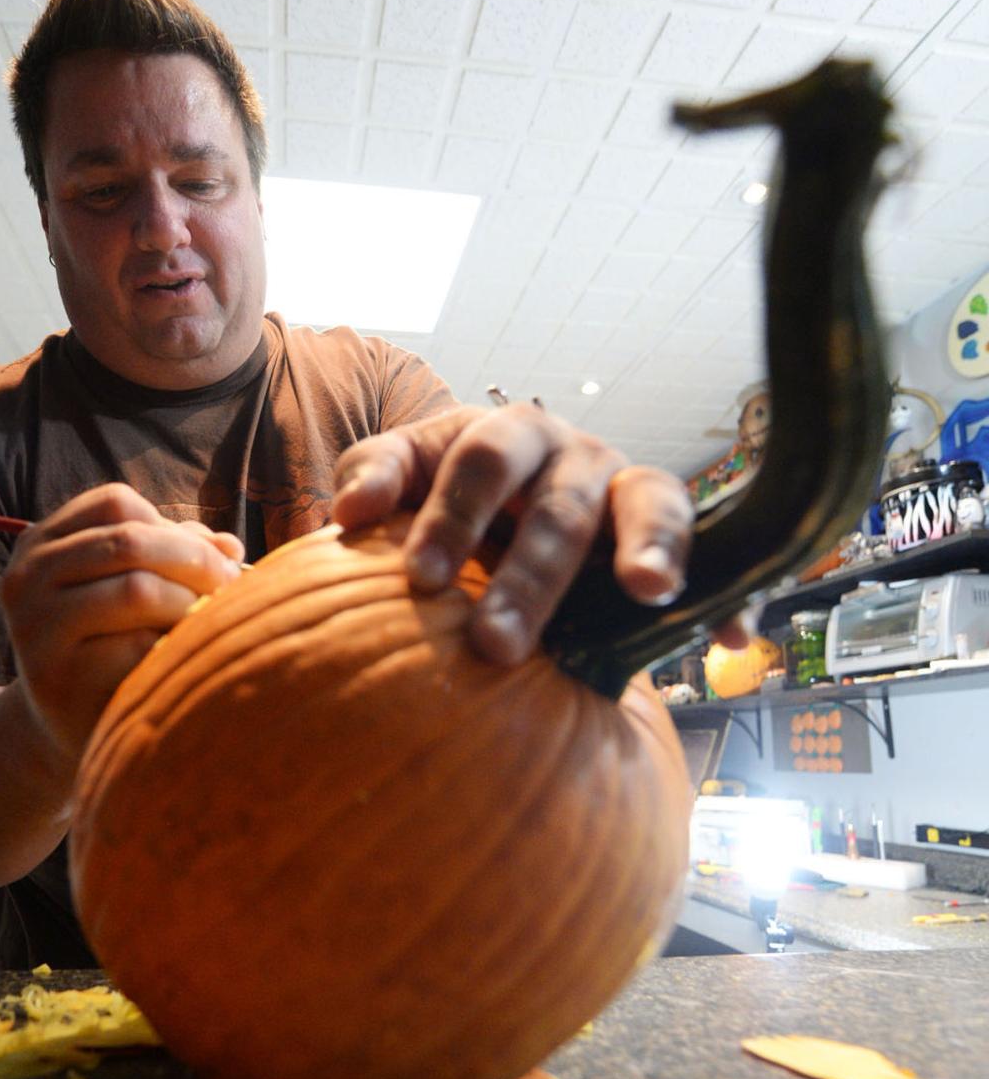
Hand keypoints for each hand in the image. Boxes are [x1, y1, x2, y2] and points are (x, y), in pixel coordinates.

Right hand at [0, 483, 243, 759]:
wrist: (66, 725)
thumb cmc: (111, 645)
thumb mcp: (130, 591)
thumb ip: (176, 557)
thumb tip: (231, 547)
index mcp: (41, 544)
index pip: (116, 505)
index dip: (174, 528)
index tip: (215, 561)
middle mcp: (27, 578)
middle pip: (130, 541)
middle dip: (195, 562)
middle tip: (231, 589)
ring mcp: (36, 629)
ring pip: (137, 590)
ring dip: (189, 604)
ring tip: (208, 624)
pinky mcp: (57, 678)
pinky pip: (138, 647)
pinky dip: (172, 647)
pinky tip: (181, 659)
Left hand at [332, 403, 705, 665]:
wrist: (516, 504)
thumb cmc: (453, 496)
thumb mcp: (412, 473)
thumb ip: (377, 477)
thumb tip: (344, 514)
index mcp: (504, 434)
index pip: (478, 461)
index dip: (451, 515)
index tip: (419, 577)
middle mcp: (573, 453)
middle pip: (556, 506)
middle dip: (529, 575)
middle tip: (494, 645)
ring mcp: (628, 485)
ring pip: (647, 506)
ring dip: (646, 549)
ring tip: (648, 591)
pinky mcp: (669, 529)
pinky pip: (709, 554)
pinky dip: (724, 597)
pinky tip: (735, 639)